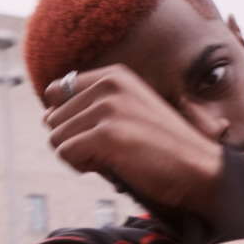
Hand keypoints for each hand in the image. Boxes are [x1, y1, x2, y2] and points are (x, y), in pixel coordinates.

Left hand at [43, 66, 223, 219]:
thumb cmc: (162, 147)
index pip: (57, 91)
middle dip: (74, 140)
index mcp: (114, 75)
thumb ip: (91, 106)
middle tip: (108, 150)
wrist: (198, 168)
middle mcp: (109, 85)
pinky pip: (66, 154)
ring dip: (77, 155)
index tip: (96, 132)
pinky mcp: (107, 135)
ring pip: (56, 137)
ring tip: (111, 158)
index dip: (69, 119)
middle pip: (53, 117)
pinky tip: (111, 166)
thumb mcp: (129, 111)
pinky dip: (82, 167)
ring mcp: (108, 108)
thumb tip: (45, 116)